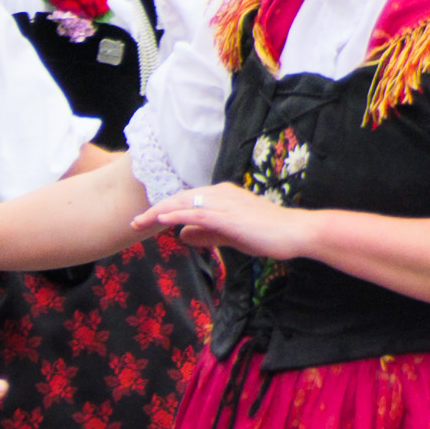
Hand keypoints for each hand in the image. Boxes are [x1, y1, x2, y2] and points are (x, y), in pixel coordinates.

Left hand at [133, 182, 317, 263]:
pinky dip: (175, 215)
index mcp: (221, 195)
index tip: (147, 220)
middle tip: (134, 222)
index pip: (186, 200)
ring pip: (182, 203)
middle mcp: (220, 193)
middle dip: (155, 210)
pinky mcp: (226, 215)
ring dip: (158, 212)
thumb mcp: (230, 235)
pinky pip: (195, 213)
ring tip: (139, 222)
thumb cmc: (267, 234)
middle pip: (179, 198)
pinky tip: (161, 221)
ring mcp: (223, 202)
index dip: (165, 209)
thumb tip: (181, 234)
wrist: (294, 232)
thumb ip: (206, 234)